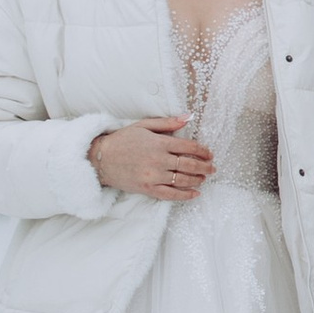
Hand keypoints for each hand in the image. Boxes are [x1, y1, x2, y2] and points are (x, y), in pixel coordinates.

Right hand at [92, 114, 214, 200]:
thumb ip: (167, 122)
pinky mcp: (147, 188)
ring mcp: (153, 176)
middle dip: (204, 166)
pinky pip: (171, 194)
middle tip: (213, 168)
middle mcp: (159, 160)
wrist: (100, 159)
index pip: (188, 146)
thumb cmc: (122, 140)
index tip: (210, 153)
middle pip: (189, 164)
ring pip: (183, 179)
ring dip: (197, 179)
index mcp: (159, 142)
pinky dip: (185, 195)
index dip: (202, 151)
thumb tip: (188, 117)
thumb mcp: (144, 125)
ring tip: (205, 178)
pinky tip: (195, 194)